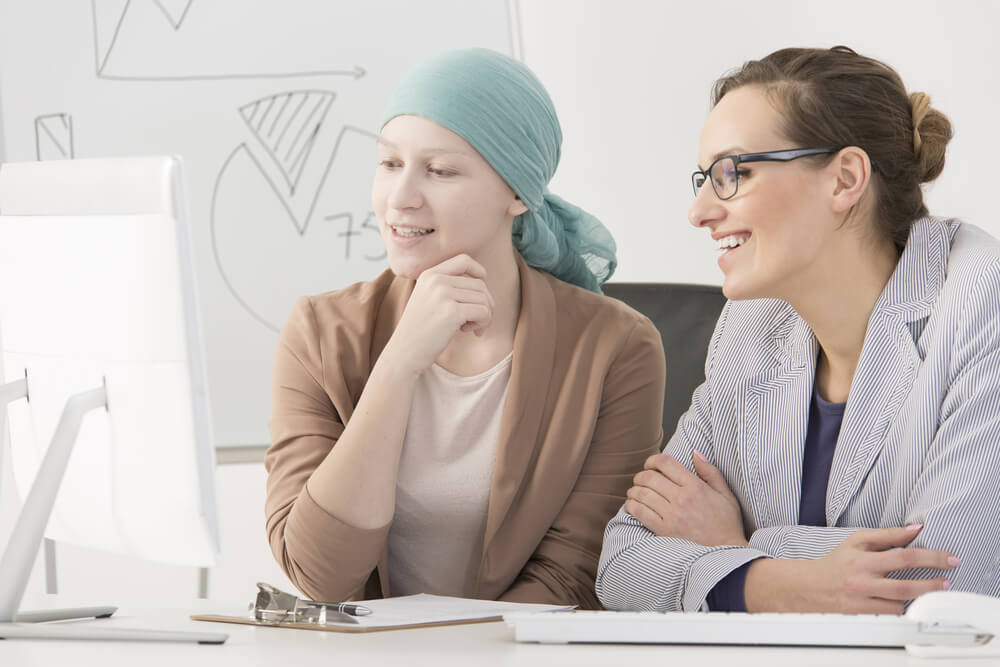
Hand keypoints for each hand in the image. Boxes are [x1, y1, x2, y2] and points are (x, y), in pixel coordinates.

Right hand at [382, 254, 494, 375]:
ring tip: (469, 327)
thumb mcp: (428, 298)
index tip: (482, 287)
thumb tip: (482, 282)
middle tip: (476, 321)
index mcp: (429, 274)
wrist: (404, 352)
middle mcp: (436, 280)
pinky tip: (468, 331)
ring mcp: (444, 295)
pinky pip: (483, 312)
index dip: (479, 271)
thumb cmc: (420, 330)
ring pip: (484, 299)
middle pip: (479, 284)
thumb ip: (447, 286)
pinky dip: (483, 323)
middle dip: (485, 303)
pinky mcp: (452, 312)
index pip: (464, 260)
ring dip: (484, 316)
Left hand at [625, 450, 746, 546]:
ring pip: (642, 494)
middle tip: (640, 479)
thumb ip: (710, 472)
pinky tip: (632, 505)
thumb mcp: (725, 494)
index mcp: (696, 486)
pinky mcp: (664, 531)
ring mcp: (672, 515)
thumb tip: (695, 453)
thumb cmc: (727, 523)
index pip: (666, 463)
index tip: (649, 464)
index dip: (652, 460)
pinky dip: (632, 506)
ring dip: (634, 490)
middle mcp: (682, 498)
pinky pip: (640, 513)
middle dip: (640, 475)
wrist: (727, 553)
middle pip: (649, 477)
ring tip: (634, 492)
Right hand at [745, 524, 957, 613]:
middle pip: (905, 586)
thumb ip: (888, 535)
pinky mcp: (861, 615)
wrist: (810, 587)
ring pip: (899, 605)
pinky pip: (889, 614)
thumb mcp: (858, 541)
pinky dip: (900, 608)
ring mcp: (861, 601)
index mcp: (863, 560)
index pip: (904, 557)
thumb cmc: (836, 562)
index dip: (930, 557)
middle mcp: (862, 581)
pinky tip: (905, 602)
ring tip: (928, 591)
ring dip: (917, 598)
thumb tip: (916, 528)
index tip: (949, 559)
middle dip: (932, 585)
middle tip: (947, 580)